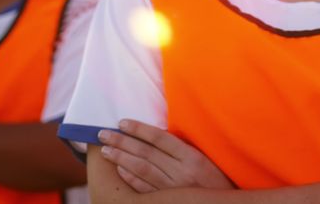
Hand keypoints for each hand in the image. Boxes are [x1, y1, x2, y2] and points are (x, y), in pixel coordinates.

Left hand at [98, 119, 233, 192]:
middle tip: (103, 134)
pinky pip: (146, 189)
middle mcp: (181, 172)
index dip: (139, 129)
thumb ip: (183, 149)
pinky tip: (120, 169)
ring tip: (106, 150)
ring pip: (142, 170)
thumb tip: (155, 136)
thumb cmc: (216, 179)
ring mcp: (173, 188)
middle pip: (146, 153)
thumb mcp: (205, 159)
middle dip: (122, 142)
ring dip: (122, 158)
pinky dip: (131, 178)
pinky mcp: (168, 200)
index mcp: (192, 157)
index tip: (122, 122)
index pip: (160, 138)